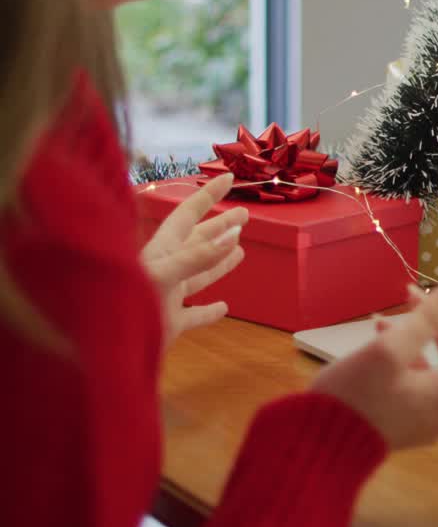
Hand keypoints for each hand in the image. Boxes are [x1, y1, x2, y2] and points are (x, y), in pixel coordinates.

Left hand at [141, 173, 248, 343]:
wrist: (102, 348)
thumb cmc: (126, 304)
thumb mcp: (163, 275)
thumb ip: (197, 257)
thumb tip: (232, 238)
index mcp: (162, 250)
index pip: (188, 214)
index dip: (209, 195)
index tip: (229, 177)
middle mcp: (166, 267)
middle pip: (198, 240)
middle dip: (220, 226)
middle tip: (244, 215)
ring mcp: (167, 295)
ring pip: (200, 274)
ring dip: (220, 262)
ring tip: (241, 251)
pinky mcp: (169, 322)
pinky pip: (195, 314)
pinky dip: (209, 311)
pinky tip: (223, 308)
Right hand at [310, 268, 437, 449]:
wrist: (312, 449)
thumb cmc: (351, 401)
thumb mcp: (388, 349)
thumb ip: (429, 315)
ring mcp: (429, 410)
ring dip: (432, 323)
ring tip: (406, 292)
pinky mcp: (407, 412)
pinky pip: (422, 372)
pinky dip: (411, 346)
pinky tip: (383, 325)